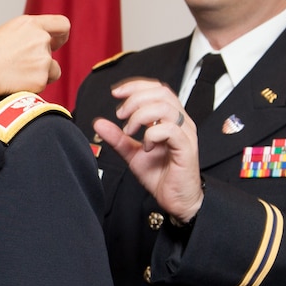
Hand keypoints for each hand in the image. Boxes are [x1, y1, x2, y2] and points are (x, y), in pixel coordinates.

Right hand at [0, 14, 68, 106]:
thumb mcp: (5, 33)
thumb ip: (25, 35)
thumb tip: (35, 46)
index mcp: (30, 24)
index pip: (61, 24)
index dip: (61, 34)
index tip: (58, 41)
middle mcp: (41, 38)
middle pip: (52, 49)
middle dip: (41, 57)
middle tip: (23, 64)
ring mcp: (43, 59)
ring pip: (52, 69)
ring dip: (40, 73)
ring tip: (16, 75)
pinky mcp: (41, 78)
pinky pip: (44, 83)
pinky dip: (33, 85)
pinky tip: (16, 83)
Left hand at [92, 78, 203, 222]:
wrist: (176, 199)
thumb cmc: (160, 175)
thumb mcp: (132, 153)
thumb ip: (117, 138)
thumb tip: (99, 123)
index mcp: (169, 118)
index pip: (157, 89)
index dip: (136, 86)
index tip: (116, 93)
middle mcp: (180, 122)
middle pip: (161, 92)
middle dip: (135, 99)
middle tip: (120, 115)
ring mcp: (185, 133)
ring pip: (165, 107)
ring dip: (141, 115)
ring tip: (130, 131)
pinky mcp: (186, 147)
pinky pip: (170, 129)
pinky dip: (152, 134)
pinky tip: (145, 146)